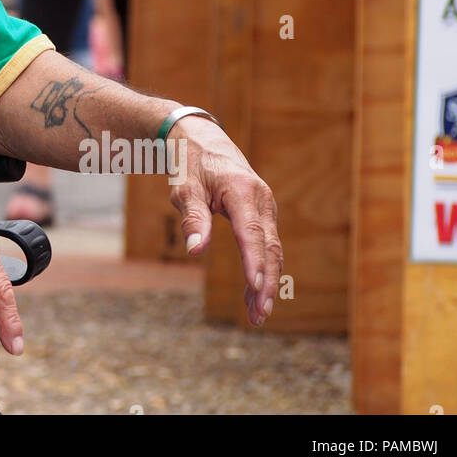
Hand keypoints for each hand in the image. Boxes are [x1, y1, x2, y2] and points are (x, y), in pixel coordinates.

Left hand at [168, 115, 282, 326]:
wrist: (203, 141)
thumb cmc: (191, 164)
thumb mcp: (185, 188)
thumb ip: (193, 218)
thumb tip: (195, 250)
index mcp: (241, 189)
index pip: (251, 230)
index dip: (254, 260)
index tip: (255, 286)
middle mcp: (261, 199)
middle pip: (269, 246)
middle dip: (266, 282)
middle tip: (259, 314)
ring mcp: (265, 208)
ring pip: (271, 250)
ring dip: (266, 282)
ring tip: (257, 315)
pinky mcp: (262, 215)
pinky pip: (265, 246)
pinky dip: (261, 269)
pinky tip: (252, 294)